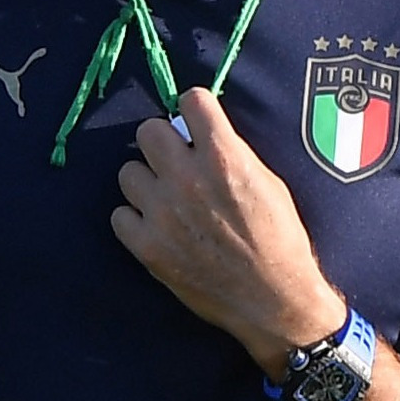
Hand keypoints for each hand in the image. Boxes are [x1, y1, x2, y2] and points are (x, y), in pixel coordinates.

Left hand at [112, 87, 345, 372]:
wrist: (274, 301)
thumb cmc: (280, 240)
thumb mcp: (268, 183)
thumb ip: (232, 154)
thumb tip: (201, 135)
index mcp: (223, 156)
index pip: (190, 100)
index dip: (195, 112)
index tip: (197, 125)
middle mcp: (187, 178)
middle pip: (147, 131)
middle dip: (164, 144)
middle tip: (176, 164)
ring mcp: (162, 213)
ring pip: (128, 173)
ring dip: (147, 183)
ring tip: (167, 201)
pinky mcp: (147, 247)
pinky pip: (119, 215)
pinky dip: (136, 221)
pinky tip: (158, 229)